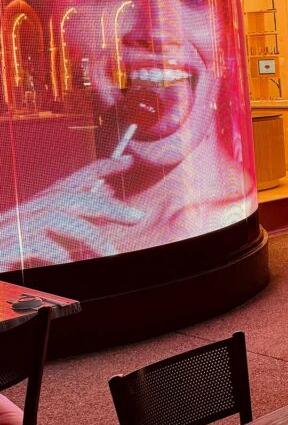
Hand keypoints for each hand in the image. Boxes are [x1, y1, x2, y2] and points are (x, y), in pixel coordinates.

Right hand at [0, 157, 144, 270]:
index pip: (70, 180)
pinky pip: (37, 245)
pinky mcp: (4, 247)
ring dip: (90, 235)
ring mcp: (11, 228)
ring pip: (56, 218)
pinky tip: (76, 264)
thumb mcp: (43, 239)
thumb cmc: (12, 258)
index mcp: (35, 208)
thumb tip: (105, 210)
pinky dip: (61, 255)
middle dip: (107, 205)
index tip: (127, 160)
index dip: (99, 167)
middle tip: (137, 217)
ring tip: (112, 254)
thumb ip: (70, 225)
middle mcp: (22, 212)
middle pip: (68, 197)